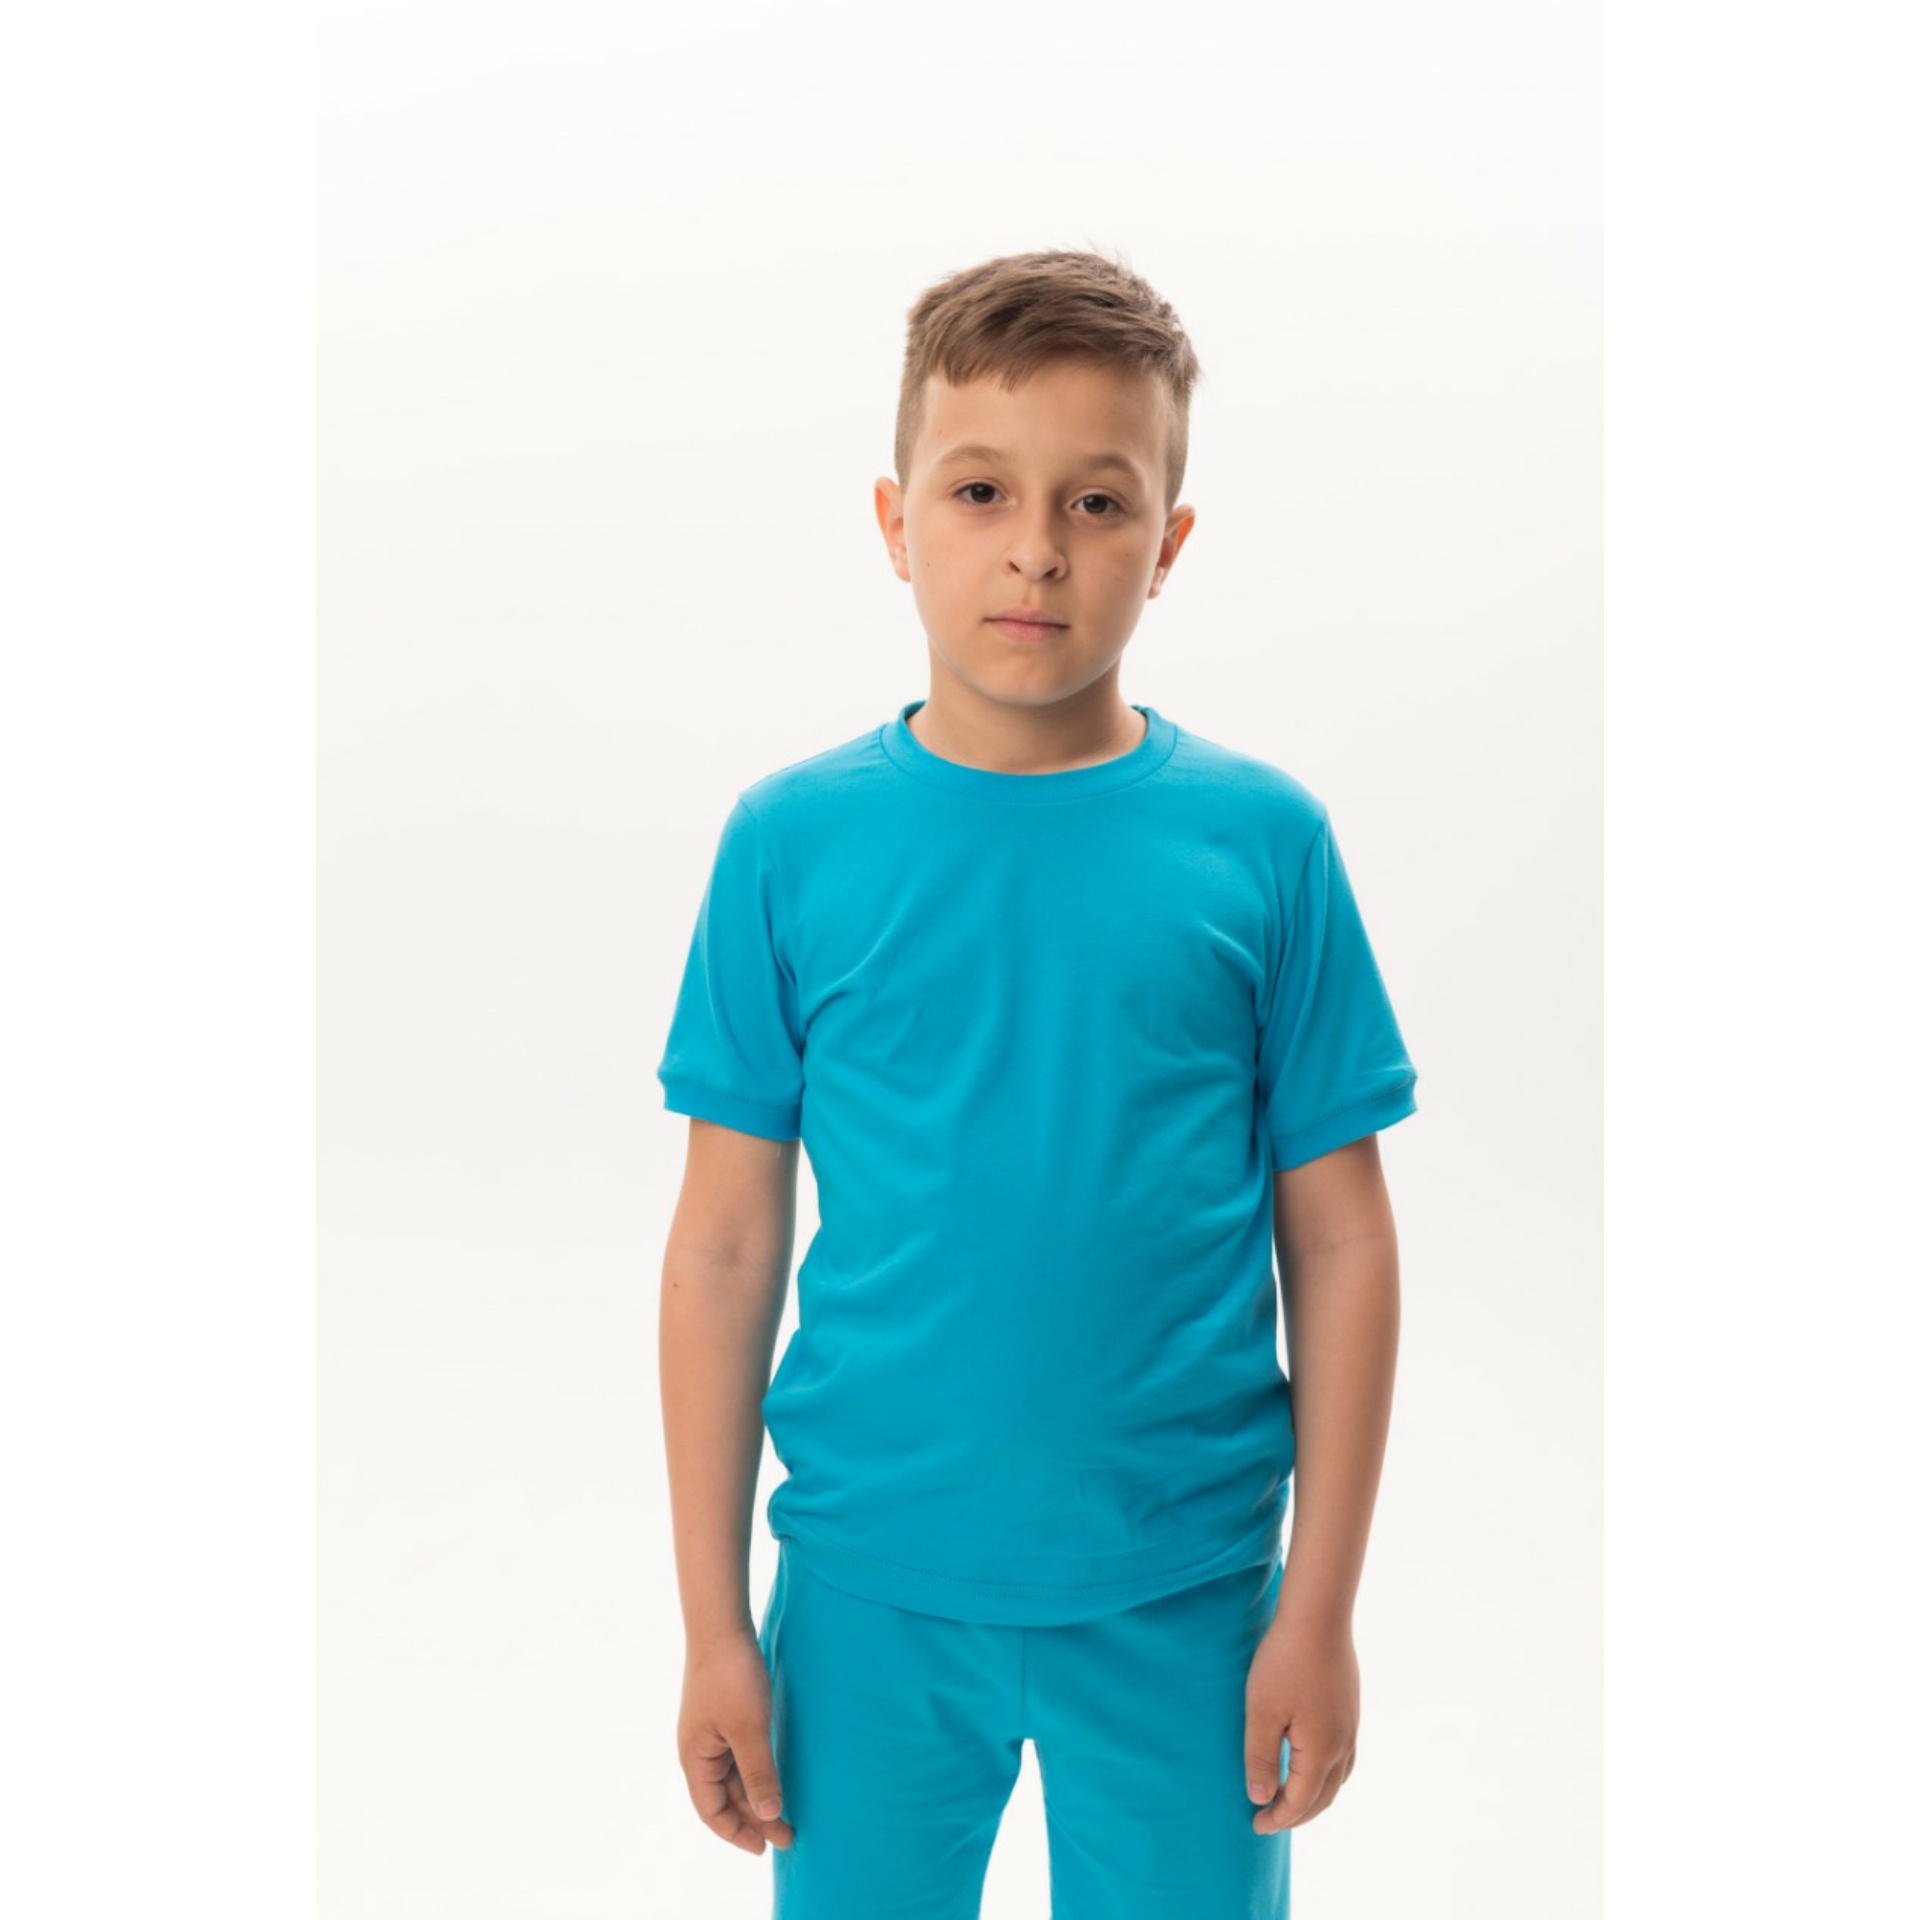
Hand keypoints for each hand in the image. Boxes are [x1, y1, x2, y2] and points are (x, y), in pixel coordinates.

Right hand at [678, 1629, 793, 1853]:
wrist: (721, 1624)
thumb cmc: (732, 1677)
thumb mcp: (749, 1730)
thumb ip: (759, 1774)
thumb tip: (770, 1816)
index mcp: (695, 1759)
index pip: (712, 1811)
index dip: (737, 1832)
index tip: (765, 1849)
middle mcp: (699, 1749)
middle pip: (725, 1796)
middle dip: (755, 1817)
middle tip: (789, 1835)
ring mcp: (711, 1731)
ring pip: (734, 1775)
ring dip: (758, 1794)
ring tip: (787, 1811)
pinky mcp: (724, 1714)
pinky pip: (739, 1753)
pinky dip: (756, 1770)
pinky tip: (775, 1773)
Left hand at [1243, 1609, 1359, 1833]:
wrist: (1319, 1616)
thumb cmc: (1284, 1662)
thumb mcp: (1261, 1711)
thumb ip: (1260, 1757)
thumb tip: (1261, 1797)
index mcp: (1322, 1752)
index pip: (1300, 1801)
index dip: (1277, 1818)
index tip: (1255, 1824)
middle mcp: (1343, 1744)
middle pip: (1323, 1797)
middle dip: (1297, 1814)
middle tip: (1269, 1820)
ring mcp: (1351, 1726)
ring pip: (1338, 1779)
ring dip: (1315, 1797)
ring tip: (1290, 1800)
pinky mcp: (1350, 1708)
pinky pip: (1343, 1757)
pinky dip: (1326, 1774)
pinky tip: (1311, 1764)